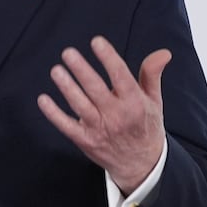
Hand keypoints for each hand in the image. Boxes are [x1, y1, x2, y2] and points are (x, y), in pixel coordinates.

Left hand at [37, 35, 170, 193]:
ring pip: (80, 105)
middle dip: (82, 70)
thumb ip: (152, 74)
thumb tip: (163, 52)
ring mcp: (99, 129)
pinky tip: (43, 99)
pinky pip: (66, 126)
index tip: (96, 41)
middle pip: (96, 89)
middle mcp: (117, 115)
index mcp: (135, 103)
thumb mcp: (154, 101)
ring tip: (56, 70)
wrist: (141, 165)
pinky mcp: (85, 140)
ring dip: (67, 87)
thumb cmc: (145, 126)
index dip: (108, 58)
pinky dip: (53, 114)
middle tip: (68, 53)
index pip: (121, 76)